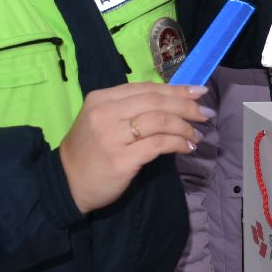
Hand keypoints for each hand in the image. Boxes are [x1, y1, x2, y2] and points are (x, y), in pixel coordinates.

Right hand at [58, 82, 210, 213]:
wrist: (67, 183)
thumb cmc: (90, 150)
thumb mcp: (103, 120)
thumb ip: (131, 108)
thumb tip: (174, 100)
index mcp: (101, 98)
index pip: (146, 88)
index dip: (176, 89)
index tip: (198, 92)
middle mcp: (105, 113)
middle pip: (156, 101)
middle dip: (186, 105)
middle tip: (205, 113)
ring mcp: (112, 137)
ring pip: (160, 121)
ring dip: (184, 127)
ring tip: (197, 135)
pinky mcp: (121, 160)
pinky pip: (158, 144)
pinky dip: (178, 143)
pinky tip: (187, 147)